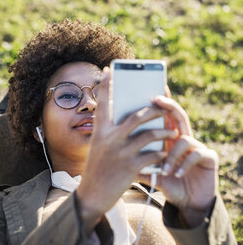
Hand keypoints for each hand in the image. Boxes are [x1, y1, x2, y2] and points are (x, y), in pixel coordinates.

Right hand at [76, 68, 176, 232]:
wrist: (92, 195)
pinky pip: (153, 155)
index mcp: (99, 132)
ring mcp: (120, 153)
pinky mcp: (131, 167)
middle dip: (154, 110)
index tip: (108, 69)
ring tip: (172, 132)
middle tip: (164, 106)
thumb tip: (132, 121)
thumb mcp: (98, 148)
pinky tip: (165, 154)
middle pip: (136, 116)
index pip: (102, 104)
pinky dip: (162, 153)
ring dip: (164, 132)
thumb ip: (111, 134)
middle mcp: (109, 139)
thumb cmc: (97, 169)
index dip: (106, 85)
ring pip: (149, 134)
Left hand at [138, 96, 218, 226]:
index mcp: (168, 138)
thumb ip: (135, 161)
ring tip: (165, 170)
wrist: (188, 202)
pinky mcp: (208, 158)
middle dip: (169, 106)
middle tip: (158, 100)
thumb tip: (111, 155)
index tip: (150, 90)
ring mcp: (197, 146)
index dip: (159, 102)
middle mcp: (183, 138)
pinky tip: (177, 174)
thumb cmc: (168, 182)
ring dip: (172, 154)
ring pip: (183, 138)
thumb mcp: (149, 171)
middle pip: (177, 116)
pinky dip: (185, 164)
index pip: (163, 116)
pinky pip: (197, 154)